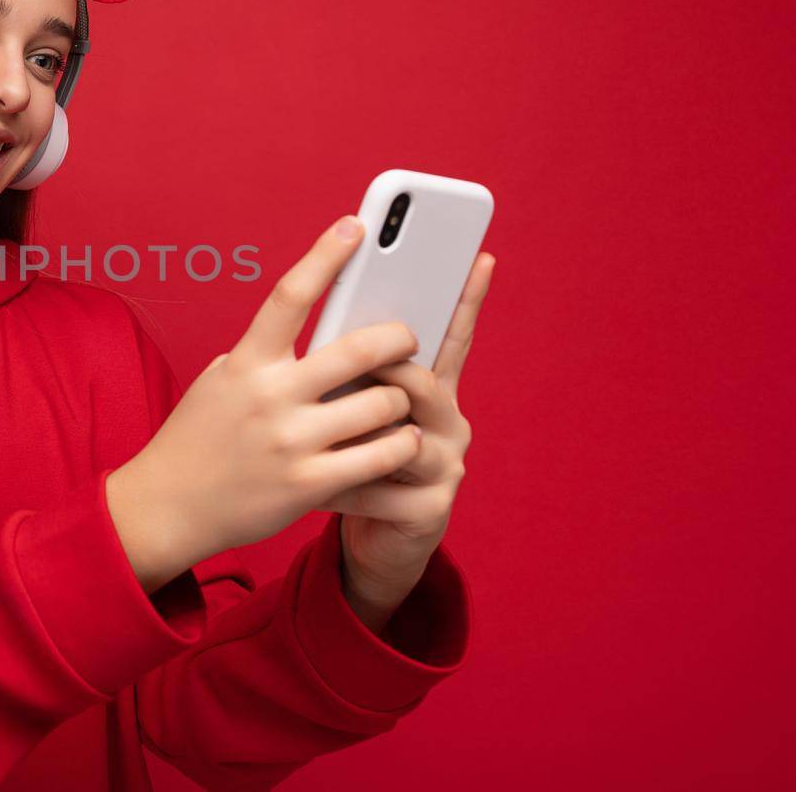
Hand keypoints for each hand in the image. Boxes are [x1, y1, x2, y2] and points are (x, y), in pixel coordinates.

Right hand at [108, 215, 428, 590]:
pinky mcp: (308, 486)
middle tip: (407, 338)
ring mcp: (290, 442)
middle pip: (358, 349)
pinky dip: (402, 444)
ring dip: (404, 398)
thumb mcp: (222, 381)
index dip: (325, 255)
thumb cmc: (200, 437)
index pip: (289, 295)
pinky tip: (401, 440)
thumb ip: (265, 355)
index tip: (354, 225)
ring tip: (401, 399)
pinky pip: (380, 456)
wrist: (168, 506)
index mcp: (246, 362)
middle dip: (398, 337)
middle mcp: (269, 396)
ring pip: (382, 404)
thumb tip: (321, 326)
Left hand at [319, 253, 495, 620]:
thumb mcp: (346, 406)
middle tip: (346, 371)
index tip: (480, 256)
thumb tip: (328, 316)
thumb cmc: (347, 458)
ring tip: (319, 438)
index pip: (450, 334)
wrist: (364, 539)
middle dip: (381, 372)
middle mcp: (447, 421)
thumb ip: (348, 368)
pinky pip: (380, 488)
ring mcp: (445, 466)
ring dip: (353, 437)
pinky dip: (342, 486)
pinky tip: (316, 488)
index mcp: (429, 388)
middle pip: (421, 381)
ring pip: (403, 436)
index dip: (466, 298)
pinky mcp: (430, 510)